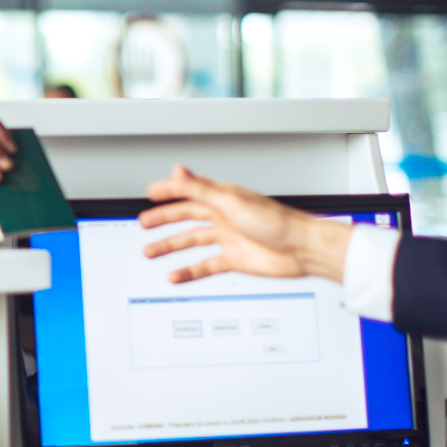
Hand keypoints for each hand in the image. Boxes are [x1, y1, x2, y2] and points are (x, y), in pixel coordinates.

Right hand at [139, 166, 351, 283]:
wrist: (302, 250)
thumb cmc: (277, 222)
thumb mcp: (232, 202)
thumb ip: (202, 189)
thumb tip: (179, 171)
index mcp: (223, 198)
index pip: (189, 190)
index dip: (169, 189)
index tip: (150, 191)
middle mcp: (224, 216)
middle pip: (187, 215)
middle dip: (164, 218)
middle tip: (145, 222)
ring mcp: (229, 238)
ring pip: (192, 241)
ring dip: (171, 245)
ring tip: (151, 251)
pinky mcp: (235, 259)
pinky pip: (206, 265)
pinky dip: (190, 271)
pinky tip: (177, 275)